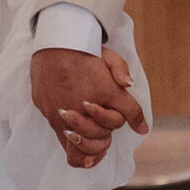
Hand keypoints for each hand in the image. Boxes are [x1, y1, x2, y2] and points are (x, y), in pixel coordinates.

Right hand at [32, 46, 149, 169]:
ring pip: (78, 148)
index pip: (119, 121)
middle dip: (106, 135)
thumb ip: (126, 87)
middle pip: (100, 137)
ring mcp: (61, 113)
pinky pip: (60, 139)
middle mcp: (81, 108)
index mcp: (102, 93)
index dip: (124, 119)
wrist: (53, 41)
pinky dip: (71, 142)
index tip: (122, 117)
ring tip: (92, 141)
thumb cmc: (84, 50)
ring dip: (89, 146)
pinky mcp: (47, 112)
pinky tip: (75, 136)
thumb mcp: (112, 60)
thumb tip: (142, 125)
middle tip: (105, 129)